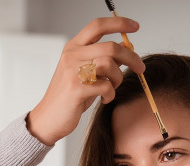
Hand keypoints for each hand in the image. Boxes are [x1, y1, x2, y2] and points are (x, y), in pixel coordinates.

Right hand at [26, 17, 144, 145]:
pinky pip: (105, 86)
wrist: (49, 118)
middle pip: (110, 47)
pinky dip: (110, 94)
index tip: (135, 26)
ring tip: (112, 88)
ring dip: (118, 78)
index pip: (97, 25)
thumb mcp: (85, 74)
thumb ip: (102, 59)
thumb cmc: (70, 97)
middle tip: (140, 68)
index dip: (119, 23)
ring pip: (110, 64)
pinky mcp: (76, 89)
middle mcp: (72, 55)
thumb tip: (126, 46)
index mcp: (73, 48)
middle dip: (131, 58)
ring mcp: (73, 71)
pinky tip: (105, 98)